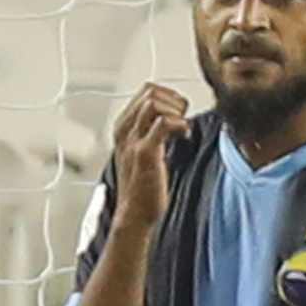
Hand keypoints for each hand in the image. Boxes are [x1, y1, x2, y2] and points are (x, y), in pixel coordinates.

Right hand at [105, 79, 187, 240]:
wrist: (133, 214)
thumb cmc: (141, 186)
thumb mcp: (139, 151)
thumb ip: (149, 132)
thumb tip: (172, 115)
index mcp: (122, 128)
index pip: (145, 91)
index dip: (168, 95)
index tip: (178, 113)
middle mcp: (124, 131)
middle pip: (150, 91)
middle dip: (174, 99)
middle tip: (182, 119)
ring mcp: (133, 141)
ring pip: (154, 102)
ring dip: (176, 111)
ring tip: (182, 129)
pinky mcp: (146, 153)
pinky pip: (163, 123)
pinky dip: (179, 124)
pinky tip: (183, 136)